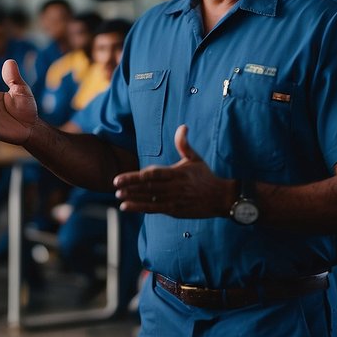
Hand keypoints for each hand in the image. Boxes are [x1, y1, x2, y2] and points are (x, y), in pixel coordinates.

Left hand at [113, 125, 231, 218]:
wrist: (221, 198)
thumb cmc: (206, 177)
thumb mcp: (195, 159)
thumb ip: (184, 144)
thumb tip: (182, 127)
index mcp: (177, 173)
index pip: (154, 174)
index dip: (138, 176)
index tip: (124, 176)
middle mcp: (174, 187)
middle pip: (149, 187)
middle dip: (131, 186)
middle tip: (115, 185)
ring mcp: (174, 200)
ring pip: (150, 199)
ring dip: (133, 197)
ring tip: (119, 196)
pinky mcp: (174, 210)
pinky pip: (154, 209)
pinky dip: (140, 208)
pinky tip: (127, 207)